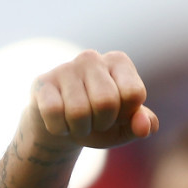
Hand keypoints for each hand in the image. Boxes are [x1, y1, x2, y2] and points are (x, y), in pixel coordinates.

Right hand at [24, 50, 159, 149]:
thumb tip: (144, 125)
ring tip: (77, 121)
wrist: (63, 128)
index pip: (134, 93)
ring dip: (80, 129)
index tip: (118, 113)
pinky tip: (59, 121)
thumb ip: (145, 125)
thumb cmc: (101, 122)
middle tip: (95, 120)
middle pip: (106, 102)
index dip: (126, 114)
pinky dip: (60, 128)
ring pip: (78, 112)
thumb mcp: (127, 127)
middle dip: (102, 123)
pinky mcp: (42, 82)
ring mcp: (65, 67)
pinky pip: (54, 113)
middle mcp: (92, 57)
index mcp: (119, 62)